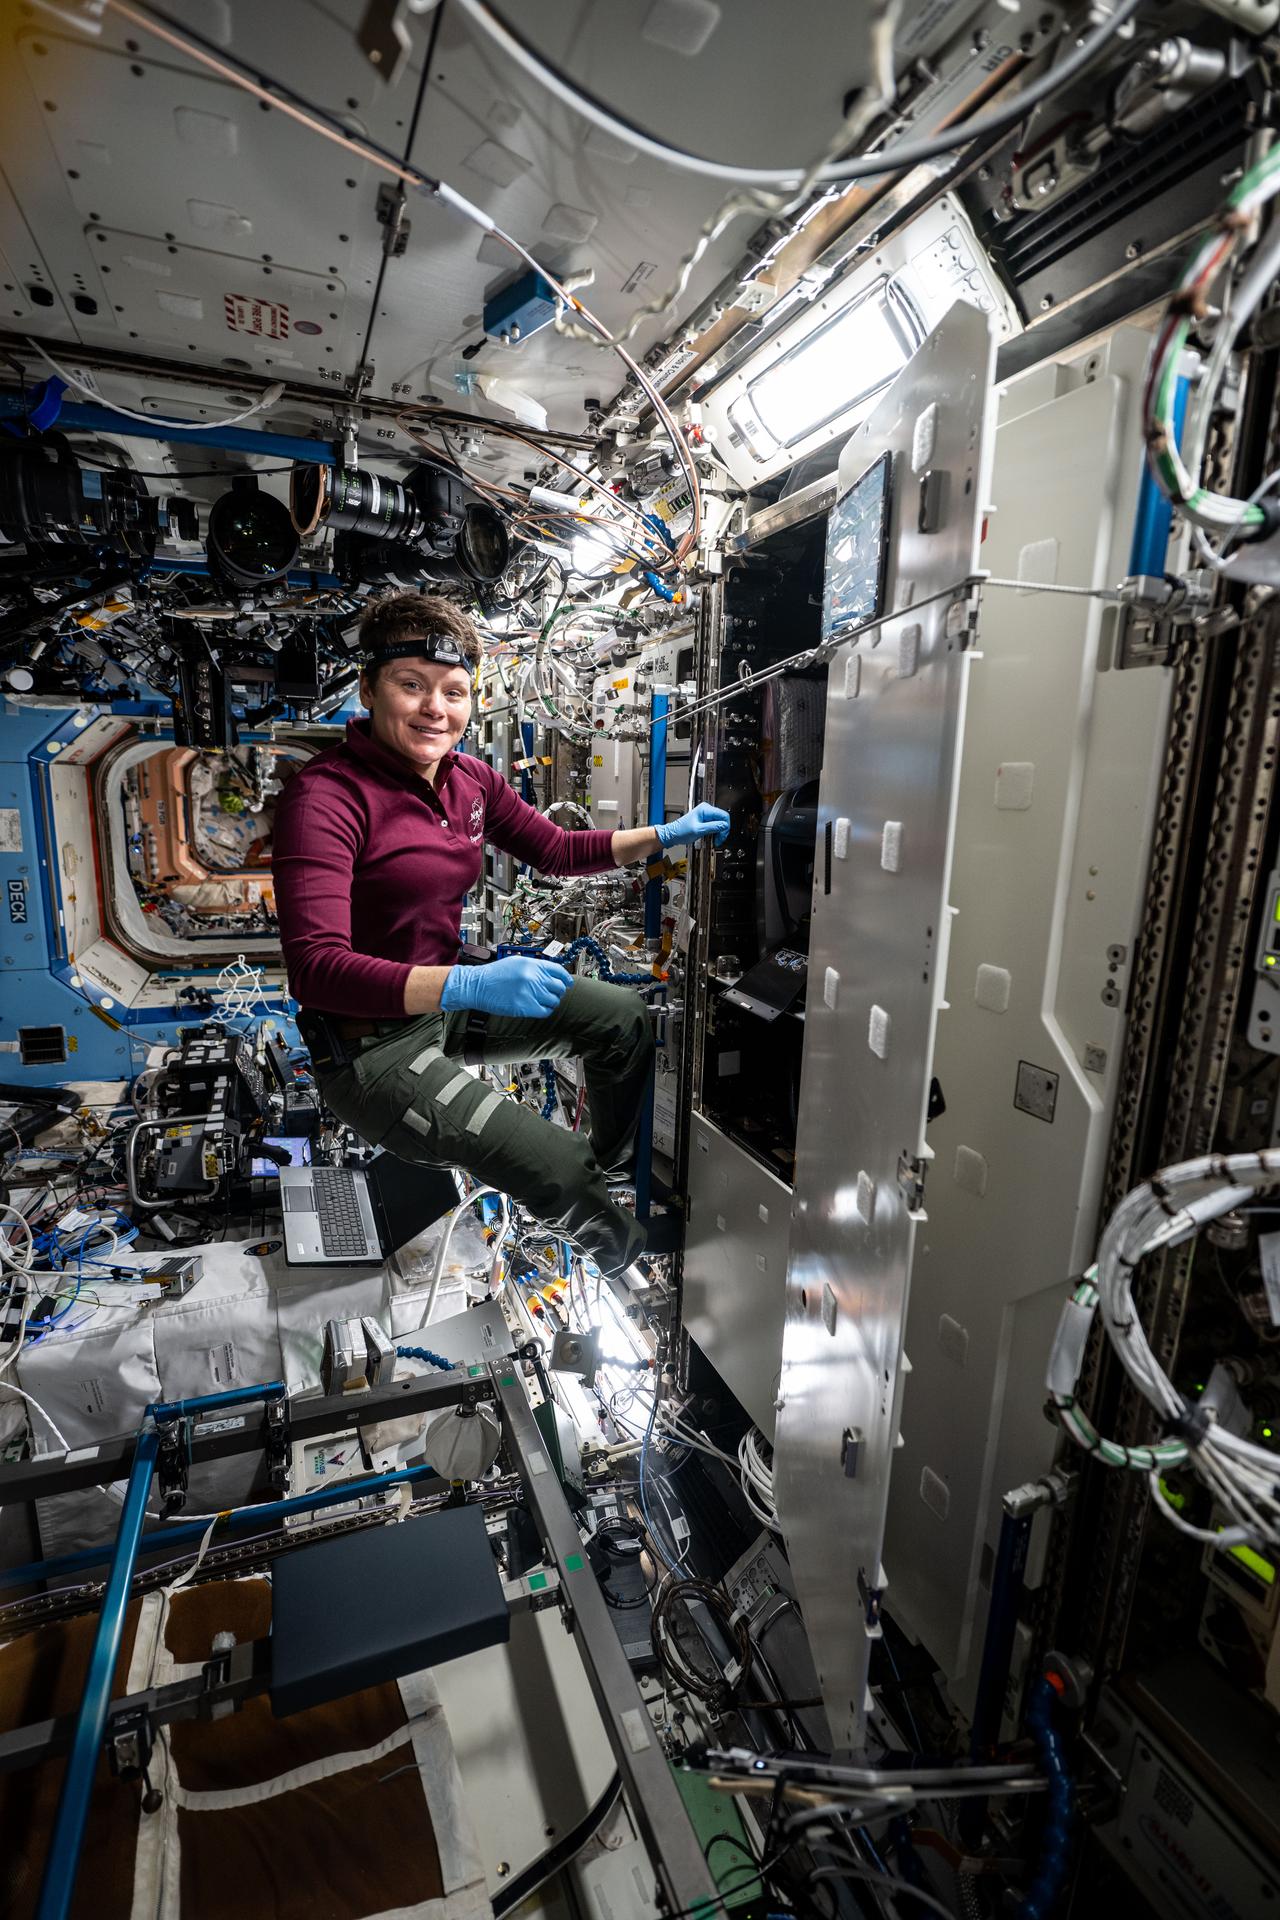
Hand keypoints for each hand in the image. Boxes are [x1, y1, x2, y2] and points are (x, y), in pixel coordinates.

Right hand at [440, 955, 569, 1018]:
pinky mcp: (525, 1007)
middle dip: (558, 991)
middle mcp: (533, 978)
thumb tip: (550, 973)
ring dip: (551, 1001)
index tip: (567, 982)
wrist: (478, 985)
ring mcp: (530, 993)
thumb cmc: (493, 975)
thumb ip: (534, 966)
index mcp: (532, 965)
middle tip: (553, 993)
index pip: (558, 971)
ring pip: (554, 1000)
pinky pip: (545, 1011)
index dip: (565, 978)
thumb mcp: (516, 962)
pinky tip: (540, 1008)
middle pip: (559, 986)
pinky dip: (545, 1010)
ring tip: (544, 1001)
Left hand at [655, 802, 730, 850]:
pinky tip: (712, 838)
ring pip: (720, 824)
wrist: (673, 834)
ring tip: (715, 840)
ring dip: (719, 833)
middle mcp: (707, 810)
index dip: (725, 826)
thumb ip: (712, 827)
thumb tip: (724, 825)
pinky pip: (715, 827)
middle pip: (723, 820)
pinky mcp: (706, 821)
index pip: (723, 815)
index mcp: (705, 809)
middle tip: (719, 840)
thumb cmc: (681, 831)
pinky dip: (715, 833)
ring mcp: (706, 816)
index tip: (722, 835)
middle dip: (722, 831)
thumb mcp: (698, 830)